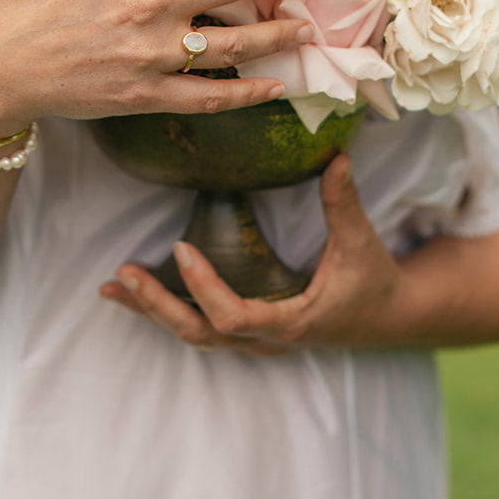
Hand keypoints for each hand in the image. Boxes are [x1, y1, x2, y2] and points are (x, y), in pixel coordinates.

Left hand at [99, 156, 410, 354]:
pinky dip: (163, 309)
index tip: (183, 248)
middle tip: (125, 274)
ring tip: (112, 284)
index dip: (205, 288)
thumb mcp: (361, 242)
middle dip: (158, 306)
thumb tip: (337, 157)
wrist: (386, 318)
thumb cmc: (372, 280)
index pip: (234, 318)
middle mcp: (265, 341)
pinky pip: (198, 326)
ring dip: (151, 310)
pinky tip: (130, 292)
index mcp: (291, 322)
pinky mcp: (247, 333)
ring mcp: (254, 342)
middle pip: (200, 334)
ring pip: (193, 334)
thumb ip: (344, 202)